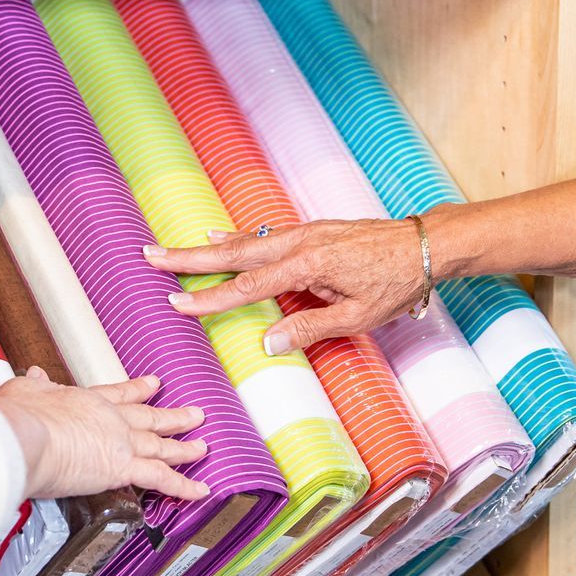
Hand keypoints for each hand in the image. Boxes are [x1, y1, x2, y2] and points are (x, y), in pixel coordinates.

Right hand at [0, 369, 208, 501]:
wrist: (23, 435)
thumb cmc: (19, 416)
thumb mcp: (24, 391)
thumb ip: (33, 385)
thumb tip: (34, 375)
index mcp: (87, 401)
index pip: (120, 394)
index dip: (139, 390)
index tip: (153, 385)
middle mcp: (110, 419)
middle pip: (150, 417)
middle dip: (174, 416)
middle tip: (195, 414)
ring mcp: (120, 443)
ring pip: (161, 445)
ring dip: (185, 447)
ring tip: (203, 448)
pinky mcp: (122, 468)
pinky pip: (161, 479)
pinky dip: (183, 486)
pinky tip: (199, 490)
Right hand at [144, 219, 424, 353]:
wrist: (424, 244)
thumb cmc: (395, 282)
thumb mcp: (357, 316)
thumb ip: (310, 329)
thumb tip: (268, 344)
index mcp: (307, 266)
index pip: (248, 286)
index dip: (210, 297)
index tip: (177, 302)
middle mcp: (298, 243)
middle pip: (233, 252)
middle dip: (189, 257)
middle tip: (151, 256)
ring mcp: (302, 233)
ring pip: (244, 241)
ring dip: (205, 247)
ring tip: (170, 250)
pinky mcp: (309, 231)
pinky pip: (262, 235)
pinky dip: (235, 237)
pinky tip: (218, 235)